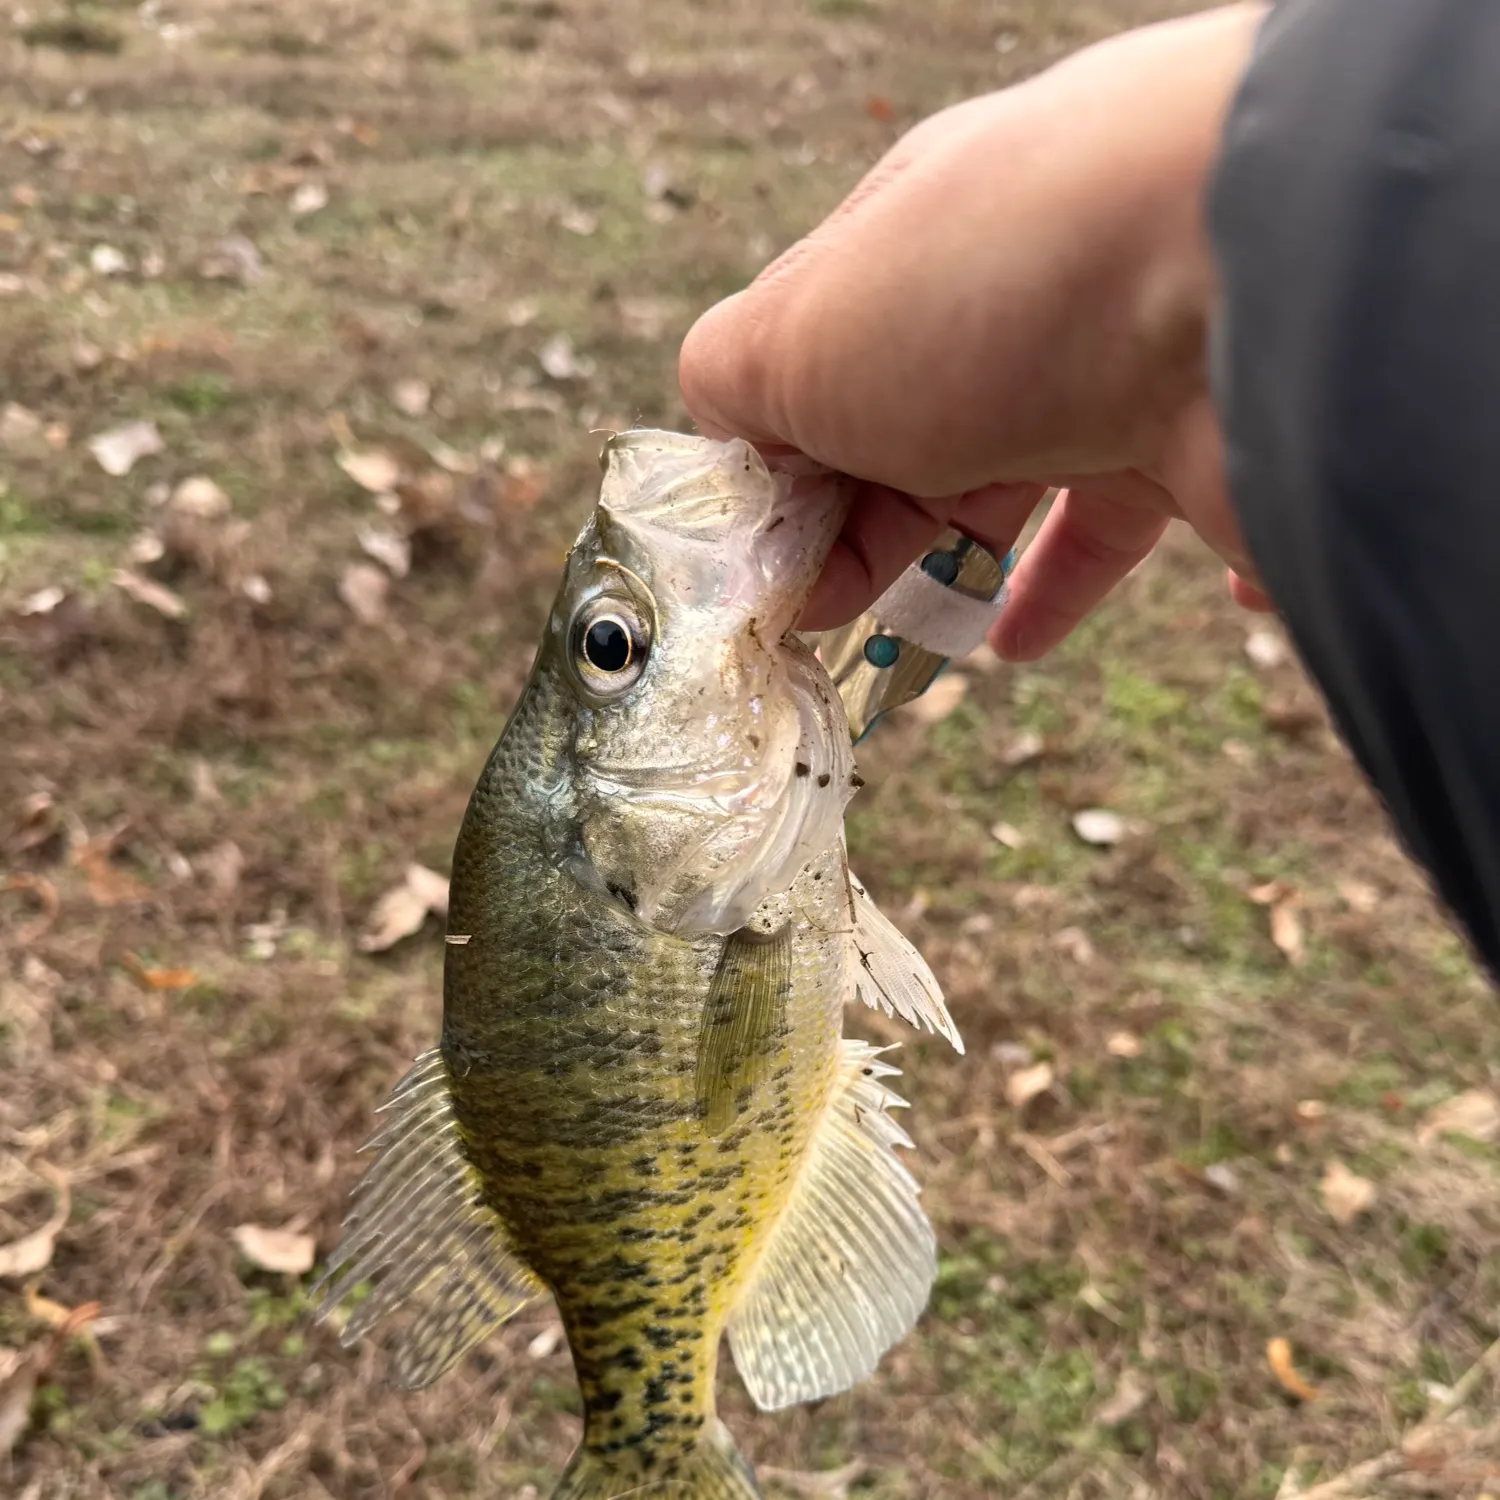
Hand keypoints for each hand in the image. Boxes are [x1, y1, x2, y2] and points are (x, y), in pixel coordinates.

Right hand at [678, 3, 1272, 658]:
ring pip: (1022, 487)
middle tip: (838, 621)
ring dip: (970, 570)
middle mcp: (1014, 299)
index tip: (776, 574)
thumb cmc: (991, 290)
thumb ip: (732, 383)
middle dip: (869, 534)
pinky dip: (1082, 585)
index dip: (789, 476)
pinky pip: (1135, 521)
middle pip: (914, 436)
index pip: (822, 366)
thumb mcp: (799, 330)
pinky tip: (1041, 637)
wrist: (1247, 282)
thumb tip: (727, 451)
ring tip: (942, 644)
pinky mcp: (1199, 443)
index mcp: (911, 248)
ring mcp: (1112, 368)